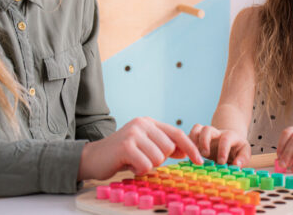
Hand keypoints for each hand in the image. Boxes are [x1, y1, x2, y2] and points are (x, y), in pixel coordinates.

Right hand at [78, 117, 202, 180]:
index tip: (200, 161)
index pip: (177, 133)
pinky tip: (128, 165)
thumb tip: (186, 151)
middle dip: (158, 160)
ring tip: (134, 162)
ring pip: (158, 158)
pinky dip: (139, 170)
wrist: (92, 158)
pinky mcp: (126, 146)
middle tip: (141, 159)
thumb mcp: (145, 146)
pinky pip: (146, 165)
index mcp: (149, 122)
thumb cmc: (121, 155)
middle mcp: (142, 124)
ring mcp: (134, 133)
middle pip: (169, 148)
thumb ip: (164, 146)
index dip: (190, 147)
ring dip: (147, 166)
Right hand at [189, 124, 250, 166]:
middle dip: (204, 141)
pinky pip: (189, 135)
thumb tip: (236, 165)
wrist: (230, 142)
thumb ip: (243, 158)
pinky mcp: (198, 138)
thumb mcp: (244, 152)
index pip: (226, 138)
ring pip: (197, 129)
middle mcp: (216, 133)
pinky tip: (186, 154)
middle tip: (205, 154)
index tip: (221, 162)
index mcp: (229, 135)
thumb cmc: (237, 149)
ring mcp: (206, 134)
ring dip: (193, 140)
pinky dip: (186, 143)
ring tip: (193, 153)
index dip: (223, 149)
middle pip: (208, 129)